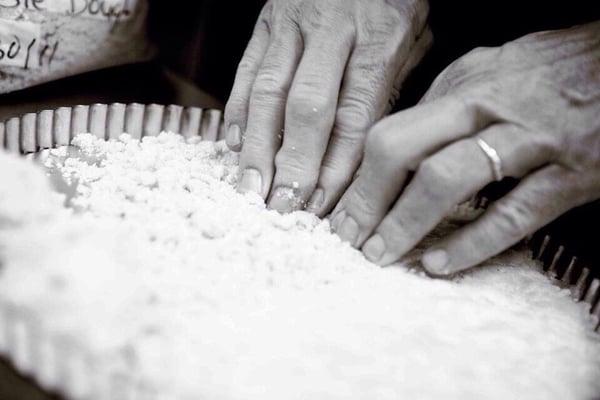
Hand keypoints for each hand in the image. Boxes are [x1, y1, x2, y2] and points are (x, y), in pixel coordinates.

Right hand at [225, 0, 430, 213]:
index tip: (323, 204)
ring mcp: (292, 23)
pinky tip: (237, 147)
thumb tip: (364, 158)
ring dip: (259, 147)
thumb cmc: (391, 3)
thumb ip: (390, 91)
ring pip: (269, 92)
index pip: (355, 114)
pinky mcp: (264, 22)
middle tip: (283, 206)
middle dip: (294, 163)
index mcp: (379, 37)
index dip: (337, 165)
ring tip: (252, 189)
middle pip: (308, 107)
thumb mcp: (412, 39)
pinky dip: (240, 111)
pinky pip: (247, 71)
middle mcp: (333, 29)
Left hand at [332, 22, 599, 275]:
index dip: (358, 176)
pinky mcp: (570, 174)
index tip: (339, 209)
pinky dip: (472, 243)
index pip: (390, 132)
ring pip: (447, 180)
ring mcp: (528, 140)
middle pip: (403, 150)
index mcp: (464, 87)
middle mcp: (487, 108)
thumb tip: (399, 141)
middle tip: (348, 238)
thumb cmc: (552, 73)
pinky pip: (512, 214)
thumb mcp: (492, 72)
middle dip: (367, 200)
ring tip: (381, 254)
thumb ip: (446, 103)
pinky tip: (439, 263)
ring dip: (405, 222)